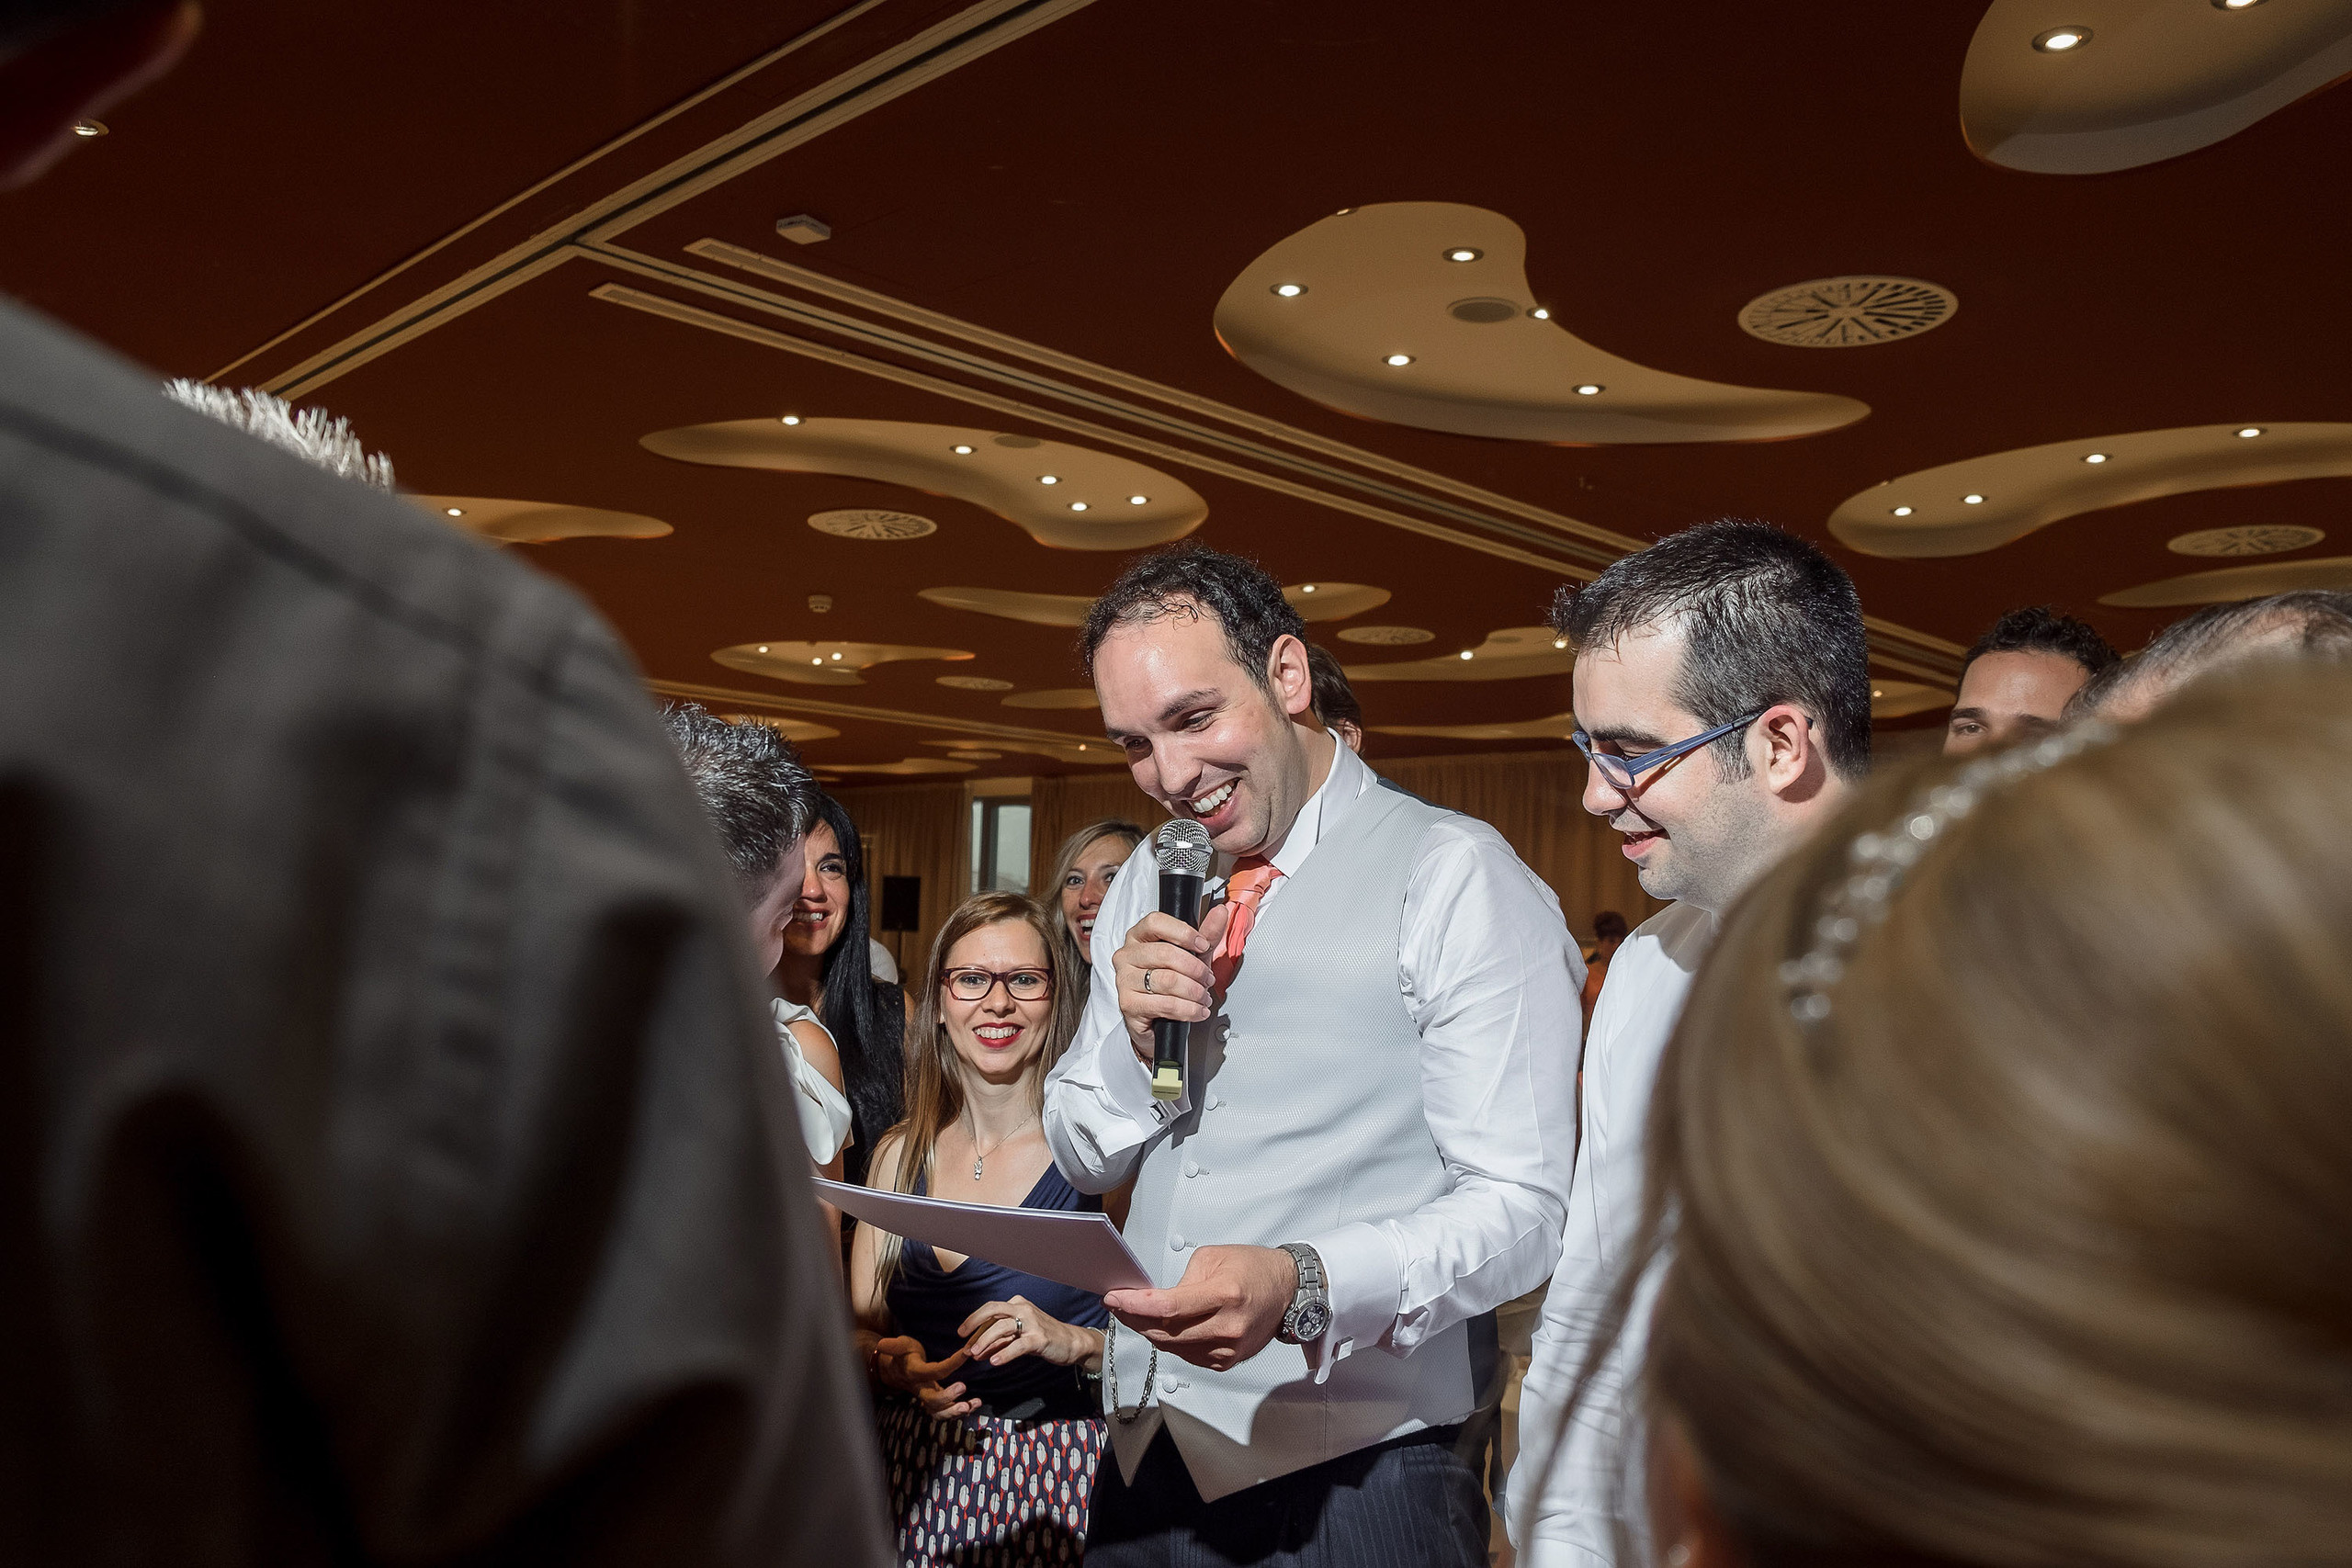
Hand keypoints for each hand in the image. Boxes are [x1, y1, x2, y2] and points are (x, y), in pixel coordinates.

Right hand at [872, 1334, 977, 1420]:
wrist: (896, 1371)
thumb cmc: (903, 1356)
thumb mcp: (900, 1346)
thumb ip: (893, 1346)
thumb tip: (881, 1345)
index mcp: (915, 1373)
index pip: (934, 1370)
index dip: (952, 1363)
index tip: (967, 1352)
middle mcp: (921, 1389)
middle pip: (932, 1400)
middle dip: (947, 1398)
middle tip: (963, 1386)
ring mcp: (928, 1397)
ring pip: (938, 1412)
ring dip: (954, 1412)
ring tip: (970, 1405)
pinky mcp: (935, 1402)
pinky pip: (945, 1412)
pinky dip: (960, 1412)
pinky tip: (974, 1404)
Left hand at [958, 1295, 1101, 1372]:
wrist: (1071, 1342)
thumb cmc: (1042, 1337)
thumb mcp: (1018, 1337)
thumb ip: (998, 1342)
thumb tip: (976, 1351)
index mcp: (1017, 1305)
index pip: (990, 1309)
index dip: (974, 1321)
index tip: (962, 1334)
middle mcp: (1023, 1309)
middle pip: (993, 1310)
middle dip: (974, 1322)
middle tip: (962, 1337)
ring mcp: (1032, 1323)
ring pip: (1003, 1327)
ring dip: (986, 1341)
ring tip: (975, 1354)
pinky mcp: (1039, 1338)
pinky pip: (1018, 1345)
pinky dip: (1005, 1353)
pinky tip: (994, 1362)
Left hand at [1101, 1244, 1297, 1370]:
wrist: (1286, 1290)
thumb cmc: (1253, 1269)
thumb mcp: (1214, 1257)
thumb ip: (1182, 1280)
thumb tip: (1154, 1300)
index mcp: (1224, 1294)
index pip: (1168, 1307)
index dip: (1135, 1306)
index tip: (1114, 1299)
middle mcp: (1227, 1326)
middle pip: (1165, 1332)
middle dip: (1134, 1319)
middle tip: (1117, 1306)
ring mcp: (1228, 1349)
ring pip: (1173, 1348)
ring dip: (1148, 1332)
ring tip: (1134, 1315)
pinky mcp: (1227, 1362)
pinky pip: (1187, 1356)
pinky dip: (1170, 1342)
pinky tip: (1161, 1328)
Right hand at [1113, 903, 1234, 1063]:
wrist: (1157, 1020)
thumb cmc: (1170, 983)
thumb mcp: (1193, 956)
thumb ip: (1207, 935)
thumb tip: (1221, 912)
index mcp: (1138, 936)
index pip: (1156, 922)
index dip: (1183, 933)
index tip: (1203, 945)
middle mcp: (1127, 955)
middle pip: (1165, 953)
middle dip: (1195, 969)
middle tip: (1208, 979)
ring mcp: (1124, 980)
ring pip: (1168, 980)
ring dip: (1194, 991)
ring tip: (1203, 997)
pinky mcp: (1128, 1004)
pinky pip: (1165, 1004)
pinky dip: (1188, 1009)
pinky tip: (1197, 1010)